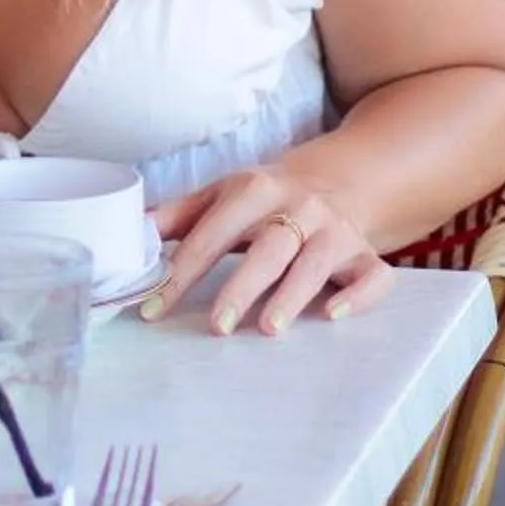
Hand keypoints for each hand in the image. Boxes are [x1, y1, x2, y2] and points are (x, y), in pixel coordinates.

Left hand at [144, 168, 392, 336]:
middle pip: (269, 247)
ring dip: (293, 294)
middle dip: (242, 285)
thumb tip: (131, 232)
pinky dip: (359, 295)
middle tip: (217, 325)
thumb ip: (179, 215)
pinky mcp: (365, 253)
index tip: (155, 308)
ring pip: (317, 262)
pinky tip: (334, 314)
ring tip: (268, 328)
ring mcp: (336, 230)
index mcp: (255, 189)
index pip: (214, 232)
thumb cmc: (267, 196)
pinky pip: (373, 275)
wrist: (338, 177)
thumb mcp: (222, 194)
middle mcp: (299, 206)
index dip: (183, 271)